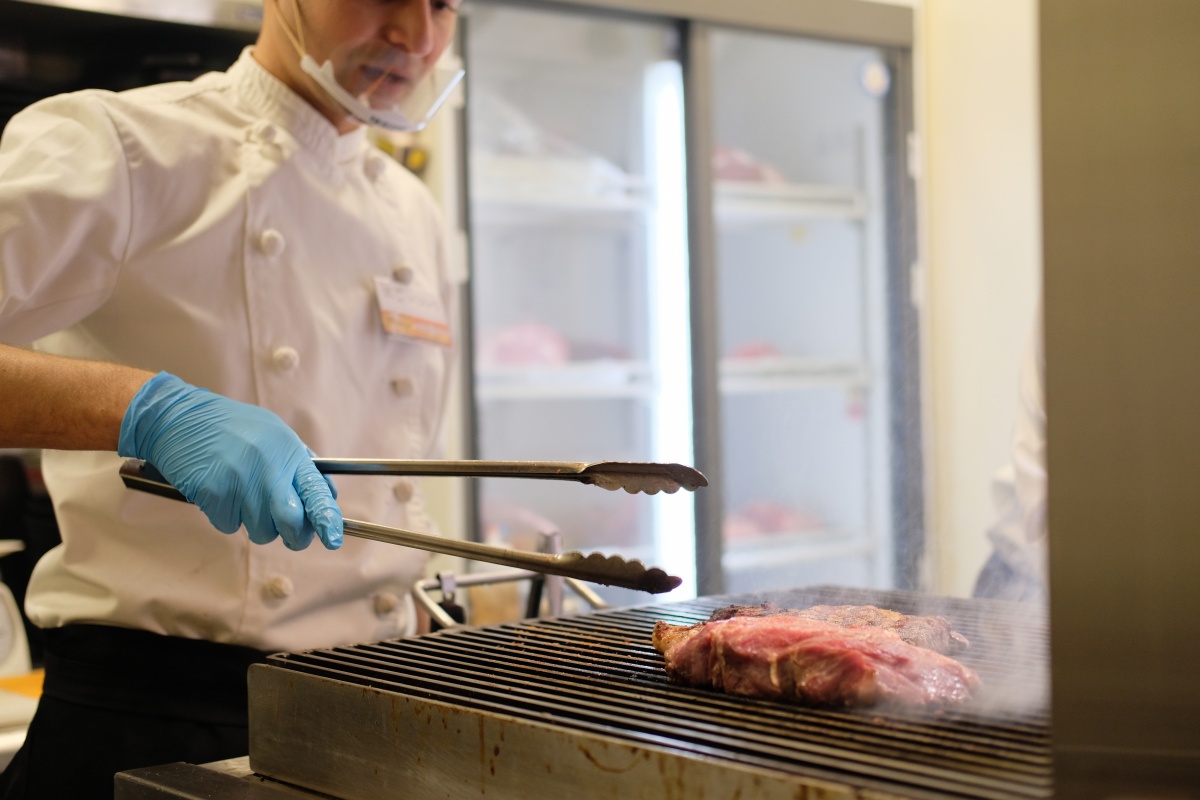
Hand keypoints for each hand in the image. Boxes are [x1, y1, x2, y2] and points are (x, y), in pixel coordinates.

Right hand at [118, 372, 342, 549]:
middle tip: (290, 536)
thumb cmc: (231, 427)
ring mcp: (240, 482)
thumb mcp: (274, 433)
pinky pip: (229, 525)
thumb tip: (326, 495)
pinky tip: (220, 492)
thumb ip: (299, 464)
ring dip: (255, 523)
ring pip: (261, 531)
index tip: (334, 539)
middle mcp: (268, 468)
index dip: (327, 519)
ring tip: (243, 495)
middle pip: (291, 522)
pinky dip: (226, 516)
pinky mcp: (213, 494)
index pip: (316, 491)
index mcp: (288, 452)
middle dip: (295, 537)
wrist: (178, 418)